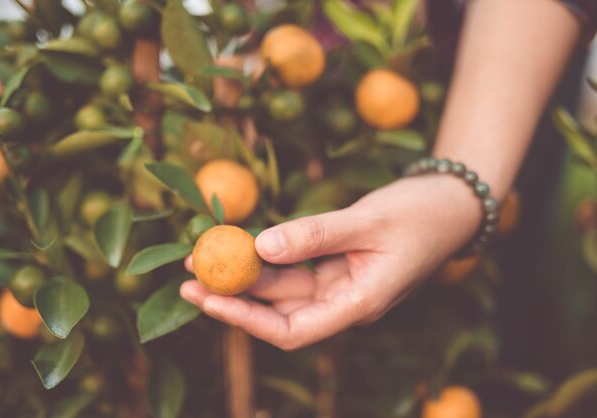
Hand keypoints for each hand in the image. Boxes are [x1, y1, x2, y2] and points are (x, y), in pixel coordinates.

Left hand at [180, 175, 481, 350]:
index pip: (293, 330)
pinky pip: (293, 268)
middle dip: (233, 297)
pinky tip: (240, 246)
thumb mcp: (367, 221)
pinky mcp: (335, 266)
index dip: (247, 320)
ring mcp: (339, 285)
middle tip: (187, 278)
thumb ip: (315, 234)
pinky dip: (266, 259)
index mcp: (359, 304)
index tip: (207, 300)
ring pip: (282, 290)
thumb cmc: (420, 215)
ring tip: (200, 259)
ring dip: (244, 276)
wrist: (450, 205)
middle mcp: (344, 302)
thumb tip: (260, 244)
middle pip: (280, 312)